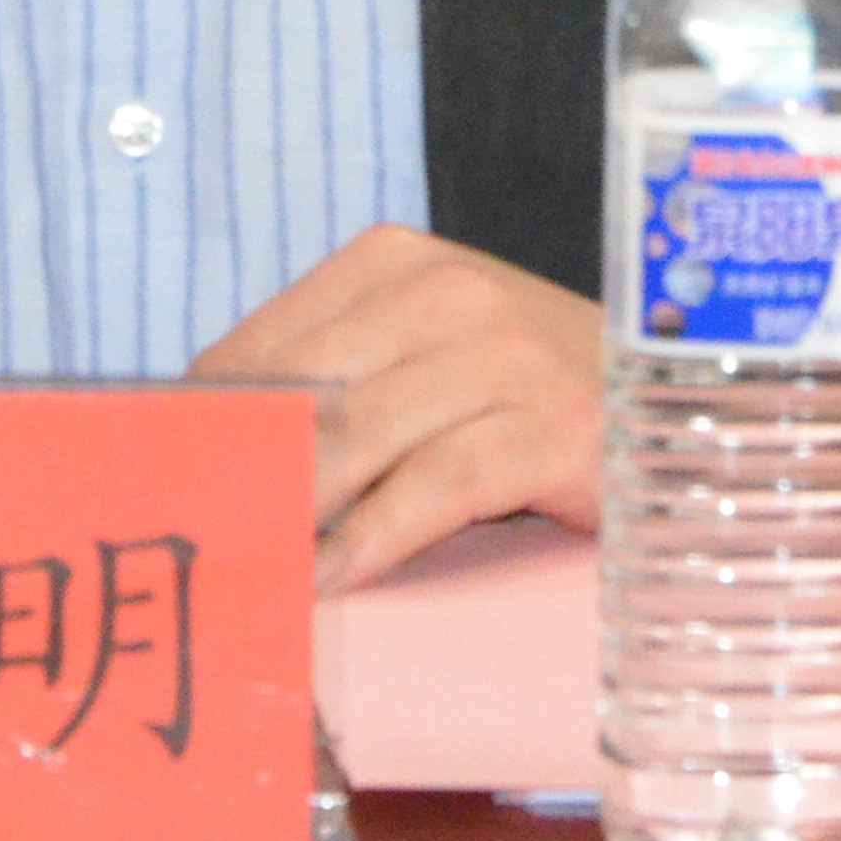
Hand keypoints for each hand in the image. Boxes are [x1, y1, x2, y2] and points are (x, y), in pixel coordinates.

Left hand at [188, 224, 600, 591]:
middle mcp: (447, 291)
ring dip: (291, 516)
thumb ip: (332, 383)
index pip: (260, 347)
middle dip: (236, 475)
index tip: (153, 486)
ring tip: (244, 568)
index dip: (202, 426)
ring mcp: (505, 354)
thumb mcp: (425, 357)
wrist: (688, 399)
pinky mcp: (553, 425)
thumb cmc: (531, 389)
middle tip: (184, 542)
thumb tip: (207, 445)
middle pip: (300, 396)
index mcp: (395, 261)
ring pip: (356, 440)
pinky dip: (372, 542)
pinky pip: (435, 489)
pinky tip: (331, 579)